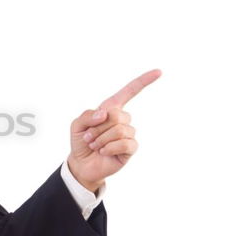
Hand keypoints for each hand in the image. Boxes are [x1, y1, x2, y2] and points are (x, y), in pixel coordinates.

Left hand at [67, 69, 161, 192]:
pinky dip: (109, 148)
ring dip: (102, 139)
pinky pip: (125, 144)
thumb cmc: (81, 142)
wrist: (81, 164)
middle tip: (89, 137)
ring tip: (95, 145)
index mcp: (111, 109)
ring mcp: (128, 134)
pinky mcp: (131, 149)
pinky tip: (104, 152)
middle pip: (118, 115)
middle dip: (98, 128)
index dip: (143, 81)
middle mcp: (122, 119)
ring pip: (120, 130)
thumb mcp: (77, 125)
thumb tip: (106, 113)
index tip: (159, 71)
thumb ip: (87, 115)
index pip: (129, 92)